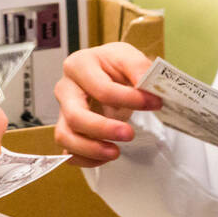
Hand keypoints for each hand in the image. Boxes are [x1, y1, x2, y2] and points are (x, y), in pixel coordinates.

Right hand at [54, 42, 161, 167]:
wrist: (106, 73)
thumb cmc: (114, 66)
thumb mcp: (128, 57)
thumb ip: (139, 67)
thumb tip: (147, 83)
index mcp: (78, 65)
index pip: (101, 89)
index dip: (130, 99)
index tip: (155, 104)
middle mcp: (65, 89)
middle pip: (75, 116)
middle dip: (103, 129)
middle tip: (129, 134)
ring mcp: (63, 112)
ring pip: (65, 137)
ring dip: (90, 149)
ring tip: (115, 152)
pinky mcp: (67, 130)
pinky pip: (68, 152)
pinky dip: (86, 159)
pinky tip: (107, 155)